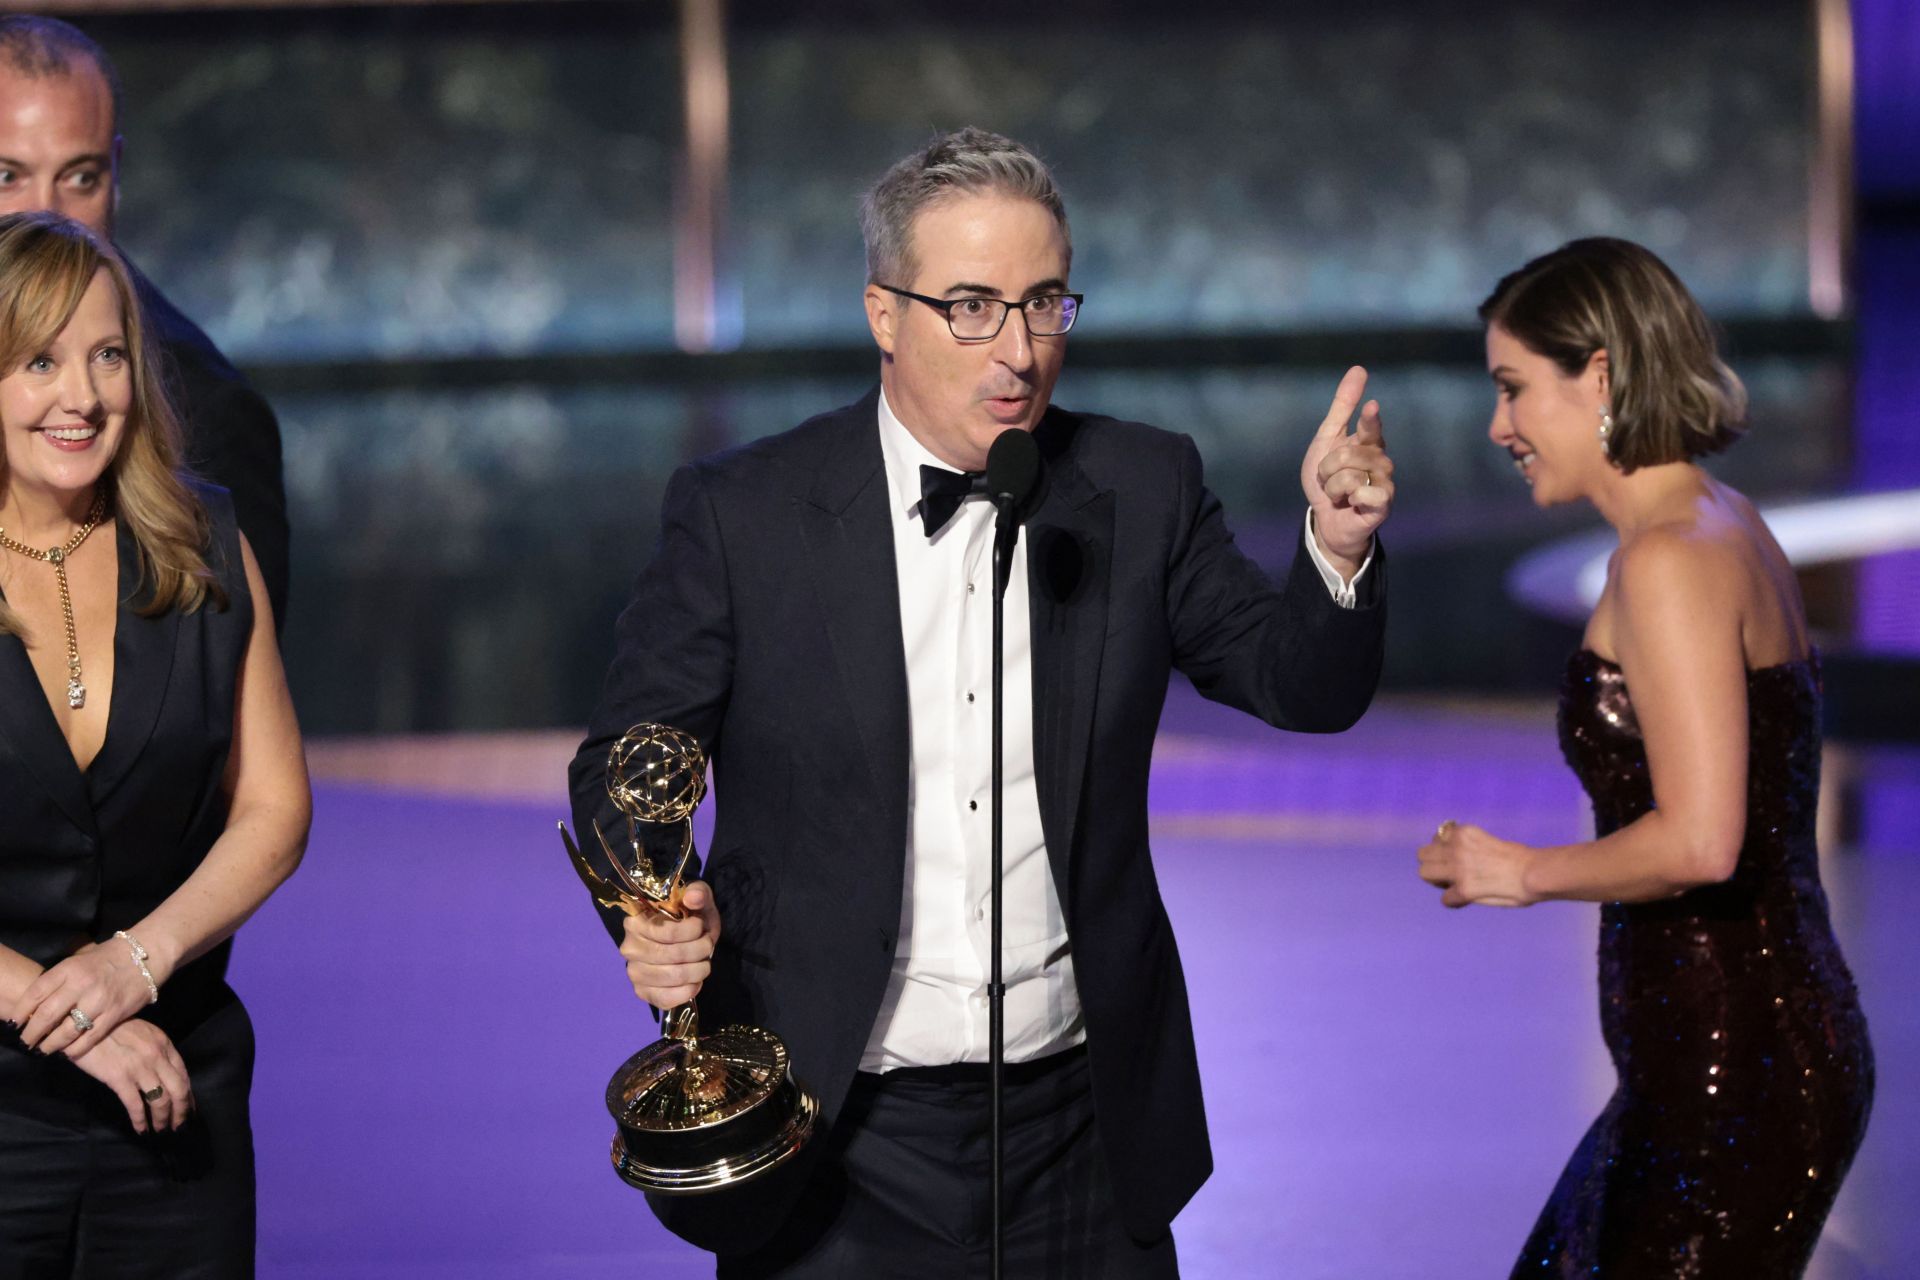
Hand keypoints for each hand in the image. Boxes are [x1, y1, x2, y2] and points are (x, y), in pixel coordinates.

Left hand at [11, 939, 156, 1059]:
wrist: (147, 955)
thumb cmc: (108, 958)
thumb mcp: (79, 961)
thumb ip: (60, 981)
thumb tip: (36, 1007)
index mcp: (69, 968)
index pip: (35, 993)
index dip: (21, 1011)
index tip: (14, 1023)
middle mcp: (81, 984)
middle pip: (47, 1015)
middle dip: (31, 1033)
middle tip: (26, 1042)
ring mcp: (99, 1000)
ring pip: (66, 1031)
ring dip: (50, 1044)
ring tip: (44, 1050)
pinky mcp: (115, 1013)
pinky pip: (89, 1038)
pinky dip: (75, 1048)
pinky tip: (68, 1052)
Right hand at [67, 1018, 194, 1133]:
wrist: (85, 1022)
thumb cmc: (111, 1028)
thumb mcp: (142, 1034)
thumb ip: (155, 1051)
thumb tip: (163, 1073)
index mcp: (164, 1044)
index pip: (184, 1074)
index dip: (188, 1095)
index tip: (190, 1109)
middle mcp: (157, 1056)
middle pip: (178, 1089)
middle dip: (182, 1111)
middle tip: (179, 1126)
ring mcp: (140, 1067)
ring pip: (161, 1099)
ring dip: (163, 1118)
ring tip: (161, 1130)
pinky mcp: (119, 1078)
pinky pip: (135, 1105)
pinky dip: (140, 1120)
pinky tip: (141, 1130)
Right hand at [620, 880, 721, 1010]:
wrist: (687, 942)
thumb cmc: (689, 918)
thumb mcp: (697, 900)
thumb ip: (698, 893)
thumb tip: (693, 897)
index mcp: (636, 922)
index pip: (668, 933)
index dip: (692, 931)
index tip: (700, 926)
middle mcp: (629, 948)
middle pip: (673, 956)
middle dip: (700, 951)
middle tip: (707, 946)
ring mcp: (634, 972)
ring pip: (673, 977)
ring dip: (698, 970)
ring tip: (703, 963)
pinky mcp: (642, 993)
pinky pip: (666, 999)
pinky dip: (688, 991)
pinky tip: (695, 982)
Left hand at [1301, 366, 1394, 574]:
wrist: (1326, 518)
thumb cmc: (1328, 478)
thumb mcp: (1327, 439)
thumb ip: (1342, 406)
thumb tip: (1359, 369)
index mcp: (1368, 442)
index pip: (1370, 426)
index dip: (1369, 418)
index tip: (1370, 406)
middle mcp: (1381, 459)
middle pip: (1346, 454)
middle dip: (1327, 470)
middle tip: (1330, 480)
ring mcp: (1385, 482)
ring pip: (1349, 475)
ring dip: (1333, 487)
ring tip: (1339, 494)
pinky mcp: (1383, 504)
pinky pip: (1362, 495)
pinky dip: (1347, 500)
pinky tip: (1352, 505)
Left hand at [1417, 821, 1533, 907]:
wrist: (1535, 873)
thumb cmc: (1520, 859)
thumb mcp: (1486, 841)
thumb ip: (1467, 847)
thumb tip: (1451, 858)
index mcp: (1464, 833)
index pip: (1437, 837)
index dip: (1443, 850)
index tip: (1454, 858)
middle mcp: (1457, 848)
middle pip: (1423, 854)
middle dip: (1433, 864)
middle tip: (1449, 873)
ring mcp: (1458, 868)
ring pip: (1425, 874)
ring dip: (1437, 881)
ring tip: (1453, 885)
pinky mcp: (1464, 889)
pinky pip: (1445, 898)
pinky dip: (1454, 901)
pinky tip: (1464, 900)